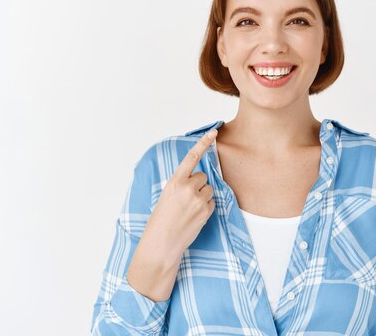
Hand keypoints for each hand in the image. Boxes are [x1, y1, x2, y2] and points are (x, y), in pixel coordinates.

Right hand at [126, 129, 217, 300]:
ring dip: (203, 196)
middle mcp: (188, 188)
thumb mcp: (166, 196)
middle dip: (198, 185)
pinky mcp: (206, 211)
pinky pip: (212, 203)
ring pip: (209, 190)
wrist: (162, 243)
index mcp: (174, 182)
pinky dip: (206, 208)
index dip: (203, 143)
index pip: (192, 157)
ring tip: (189, 210)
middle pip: (203, 177)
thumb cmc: (161, 220)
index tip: (214, 132)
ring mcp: (198, 200)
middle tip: (187, 199)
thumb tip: (197, 180)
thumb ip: (180, 185)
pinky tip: (194, 217)